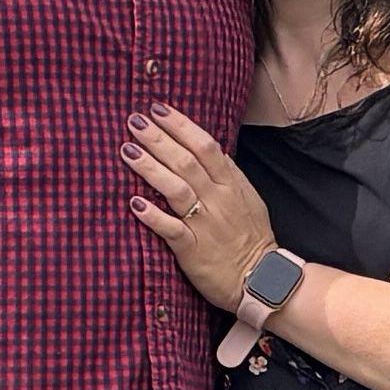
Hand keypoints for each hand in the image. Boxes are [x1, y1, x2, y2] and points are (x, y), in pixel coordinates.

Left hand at [124, 104, 275, 312]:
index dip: (180, 126)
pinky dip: (152, 215)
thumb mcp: (248, 199)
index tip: (158, 109)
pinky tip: (134, 202)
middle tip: (134, 121)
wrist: (261, 279)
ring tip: (128, 150)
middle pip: (186, 162)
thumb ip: (228, 174)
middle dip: (159, 139)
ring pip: (176, 189)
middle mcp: (217, 200)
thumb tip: (212, 148)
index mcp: (231, 185)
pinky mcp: (192, 250)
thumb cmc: (251, 238)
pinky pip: (170, 229)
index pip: (205, 146)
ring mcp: (205, 224)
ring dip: (150, 168)